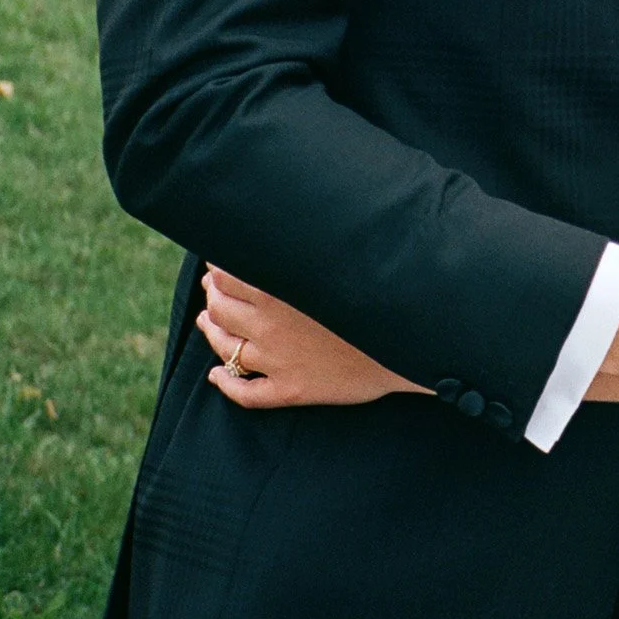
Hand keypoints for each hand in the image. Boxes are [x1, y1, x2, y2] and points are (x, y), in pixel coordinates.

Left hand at [198, 266, 429, 409]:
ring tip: (207, 322)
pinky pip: (245, 393)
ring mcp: (278, 360)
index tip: (218, 264)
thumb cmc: (380, 292)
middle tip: (212, 289)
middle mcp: (270, 325)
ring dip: (210, 332)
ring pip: (225, 347)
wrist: (411, 339)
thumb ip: (301, 246)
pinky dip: (224, 384)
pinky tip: (216, 377)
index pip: (227, 275)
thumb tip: (279, 225)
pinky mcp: (291, 389)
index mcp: (280, 288)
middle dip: (212, 296)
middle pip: (221, 309)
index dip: (217, 269)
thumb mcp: (337, 258)